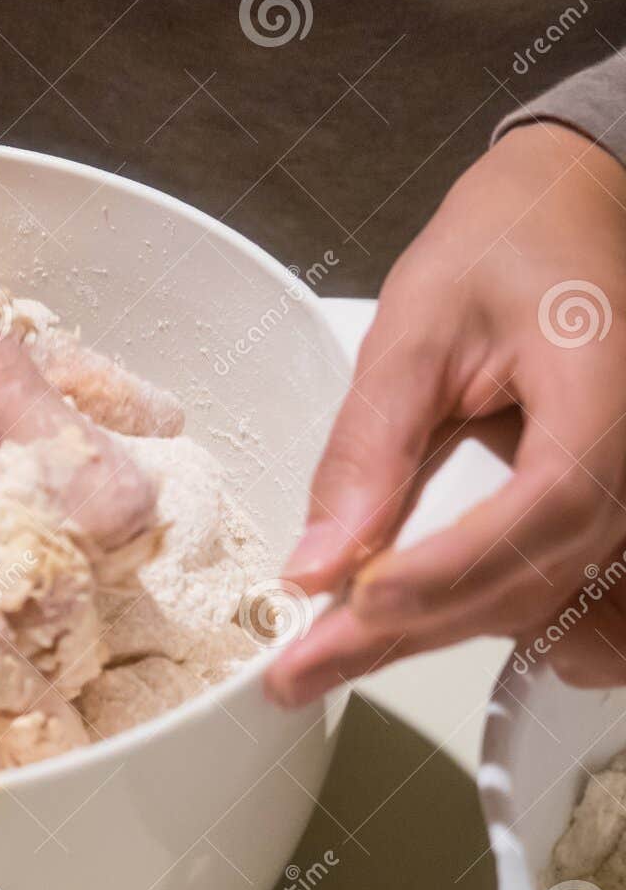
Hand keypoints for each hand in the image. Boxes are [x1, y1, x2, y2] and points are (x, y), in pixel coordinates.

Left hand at [267, 123, 625, 704]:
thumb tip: (317, 563)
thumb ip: (369, 449)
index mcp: (605, 403)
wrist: (565, 218)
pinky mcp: (612, 516)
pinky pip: (567, 599)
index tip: (353, 603)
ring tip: (328, 655)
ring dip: (437, 636)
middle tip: (295, 671)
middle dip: (406, 632)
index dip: (448, 570)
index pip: (542, 511)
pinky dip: (486, 620)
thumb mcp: (414, 331)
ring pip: (544, 606)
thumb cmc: (499, 253)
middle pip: (534, 580)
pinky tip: (410, 628)